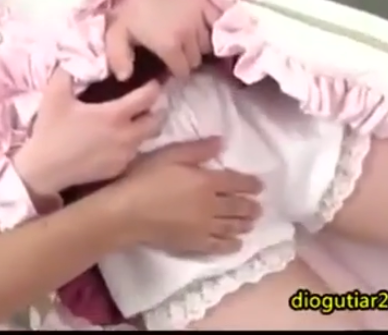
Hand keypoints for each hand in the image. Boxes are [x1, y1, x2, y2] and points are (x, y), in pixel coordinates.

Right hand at [14, 69, 163, 196]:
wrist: (43, 171)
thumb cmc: (50, 131)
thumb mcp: (54, 95)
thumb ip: (68, 72)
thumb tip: (77, 58)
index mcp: (114, 115)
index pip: (148, 98)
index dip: (153, 87)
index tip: (152, 81)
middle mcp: (126, 136)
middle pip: (157, 121)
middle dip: (156, 110)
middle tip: (146, 102)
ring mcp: (124, 156)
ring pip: (147, 139)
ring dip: (144, 128)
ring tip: (133, 120)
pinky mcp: (117, 169)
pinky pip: (133, 153)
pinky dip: (131, 144)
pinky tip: (116, 139)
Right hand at [105, 138, 262, 254]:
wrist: (127, 212)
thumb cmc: (145, 178)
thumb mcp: (169, 155)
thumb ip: (197, 149)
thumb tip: (222, 142)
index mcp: (207, 181)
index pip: (236, 182)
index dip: (250, 184)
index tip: (260, 186)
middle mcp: (212, 205)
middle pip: (238, 206)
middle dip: (251, 206)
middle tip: (258, 207)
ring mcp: (205, 227)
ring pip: (233, 226)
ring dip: (245, 224)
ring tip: (251, 223)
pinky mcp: (195, 243)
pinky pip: (220, 246)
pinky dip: (231, 244)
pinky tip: (236, 244)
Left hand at [106, 0, 220, 79]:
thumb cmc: (127, 10)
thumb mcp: (115, 35)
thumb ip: (118, 59)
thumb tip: (126, 78)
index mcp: (168, 45)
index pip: (182, 70)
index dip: (175, 71)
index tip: (169, 65)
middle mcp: (187, 34)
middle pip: (195, 59)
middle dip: (186, 59)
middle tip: (177, 52)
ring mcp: (198, 18)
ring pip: (207, 45)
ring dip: (198, 46)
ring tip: (187, 41)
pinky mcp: (204, 4)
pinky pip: (217, 25)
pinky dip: (212, 30)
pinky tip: (202, 31)